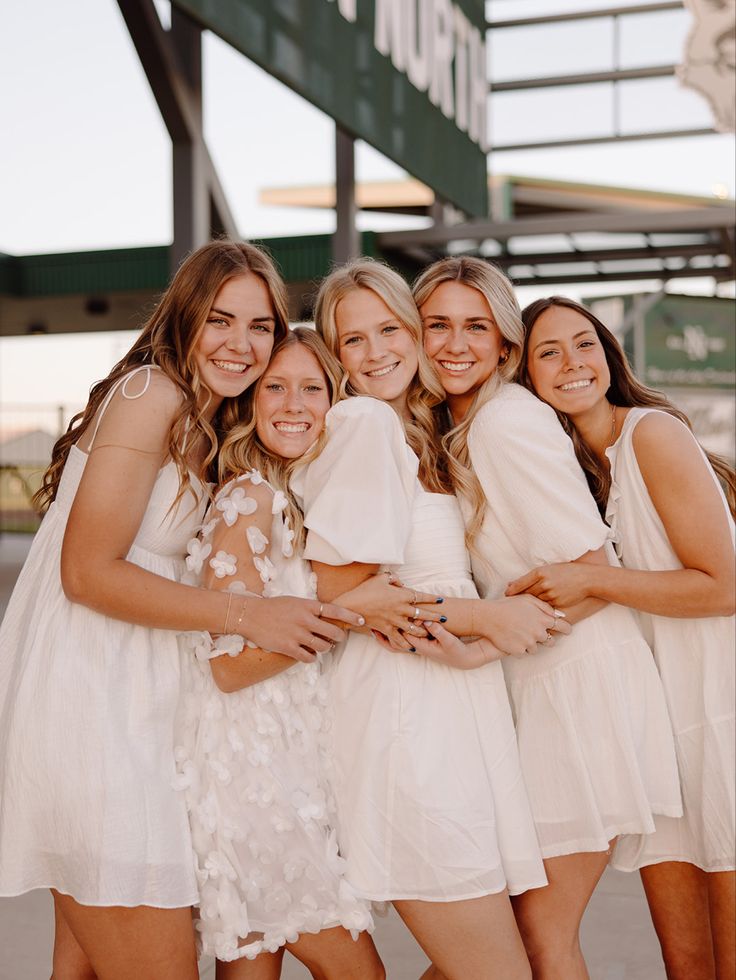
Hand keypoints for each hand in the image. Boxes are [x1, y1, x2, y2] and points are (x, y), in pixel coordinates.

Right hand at [239, 595, 363, 662]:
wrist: (250, 615)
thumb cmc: (273, 607)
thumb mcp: (294, 602)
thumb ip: (310, 609)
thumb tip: (326, 618)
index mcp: (307, 606)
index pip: (335, 610)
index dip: (350, 616)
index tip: (361, 620)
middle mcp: (305, 620)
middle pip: (333, 632)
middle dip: (339, 637)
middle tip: (337, 639)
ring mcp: (297, 634)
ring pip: (323, 646)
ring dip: (325, 648)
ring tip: (321, 646)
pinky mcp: (288, 647)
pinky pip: (309, 657)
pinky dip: (312, 658)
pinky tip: (308, 655)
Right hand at [338, 572, 445, 652]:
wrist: (351, 605)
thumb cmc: (365, 589)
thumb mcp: (380, 577)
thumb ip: (394, 578)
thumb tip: (401, 583)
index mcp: (401, 595)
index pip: (421, 596)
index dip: (432, 598)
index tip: (441, 600)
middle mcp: (400, 609)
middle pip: (422, 614)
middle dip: (434, 616)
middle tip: (445, 619)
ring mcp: (394, 621)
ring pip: (414, 628)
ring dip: (423, 631)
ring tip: (430, 632)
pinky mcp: (386, 629)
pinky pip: (399, 639)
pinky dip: (406, 644)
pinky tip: (412, 648)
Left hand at [374, 621, 501, 669]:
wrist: (463, 659)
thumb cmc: (456, 651)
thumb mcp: (450, 642)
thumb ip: (439, 632)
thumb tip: (428, 621)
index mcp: (421, 646)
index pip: (401, 637)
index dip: (391, 627)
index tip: (381, 618)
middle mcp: (416, 647)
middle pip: (395, 639)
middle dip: (383, 632)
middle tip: (370, 622)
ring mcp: (418, 645)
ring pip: (397, 640)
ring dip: (386, 632)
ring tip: (374, 625)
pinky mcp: (421, 642)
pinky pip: (403, 639)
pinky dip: (395, 633)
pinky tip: (390, 625)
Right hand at [477, 595, 570, 656]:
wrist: (489, 617)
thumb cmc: (508, 605)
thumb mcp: (528, 599)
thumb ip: (545, 607)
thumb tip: (559, 615)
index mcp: (543, 619)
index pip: (564, 628)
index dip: (566, 629)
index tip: (565, 630)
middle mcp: (538, 633)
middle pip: (551, 642)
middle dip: (546, 638)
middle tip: (534, 632)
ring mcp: (529, 643)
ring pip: (536, 648)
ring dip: (530, 643)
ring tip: (519, 634)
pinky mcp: (519, 651)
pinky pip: (523, 653)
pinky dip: (519, 648)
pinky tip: (512, 639)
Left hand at [505, 562, 591, 607]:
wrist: (587, 578)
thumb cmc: (566, 571)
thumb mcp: (548, 569)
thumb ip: (532, 576)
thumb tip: (512, 583)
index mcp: (540, 572)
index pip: (520, 584)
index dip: (511, 591)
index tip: (506, 595)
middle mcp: (544, 583)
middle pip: (526, 594)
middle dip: (519, 599)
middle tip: (511, 603)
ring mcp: (551, 594)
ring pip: (535, 602)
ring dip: (529, 605)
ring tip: (522, 609)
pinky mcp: (557, 603)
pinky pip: (545, 608)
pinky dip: (541, 609)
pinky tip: (537, 612)